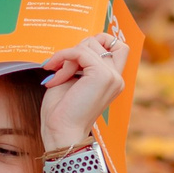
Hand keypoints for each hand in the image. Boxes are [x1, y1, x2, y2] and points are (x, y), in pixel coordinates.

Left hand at [39, 30, 127, 153]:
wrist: (60, 132)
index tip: (75, 55)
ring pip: (89, 44)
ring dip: (67, 57)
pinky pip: (80, 51)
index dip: (98, 42)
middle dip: (78, 48)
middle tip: (61, 67)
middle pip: (103, 40)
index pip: (118, 46)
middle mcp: (117, 78)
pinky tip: (55, 75)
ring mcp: (111, 76)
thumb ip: (81, 61)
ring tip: (58, 76)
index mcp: (113, 80)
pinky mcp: (102, 75)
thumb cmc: (62, 111)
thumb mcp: (74, 79)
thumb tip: (81, 43)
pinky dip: (63, 58)